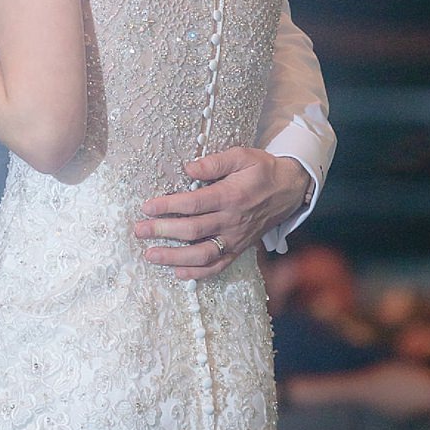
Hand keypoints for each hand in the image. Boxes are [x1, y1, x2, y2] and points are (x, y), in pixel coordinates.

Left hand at [133, 148, 310, 279]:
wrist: (289, 189)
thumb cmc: (262, 170)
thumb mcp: (243, 155)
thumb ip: (215, 163)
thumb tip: (188, 168)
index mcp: (231, 196)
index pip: (194, 204)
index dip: (169, 206)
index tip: (147, 207)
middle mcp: (232, 221)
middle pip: (193, 230)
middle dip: (163, 231)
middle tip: (139, 230)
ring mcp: (236, 238)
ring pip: (202, 254)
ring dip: (174, 257)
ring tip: (150, 255)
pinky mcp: (239, 249)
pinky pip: (218, 266)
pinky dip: (198, 274)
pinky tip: (177, 273)